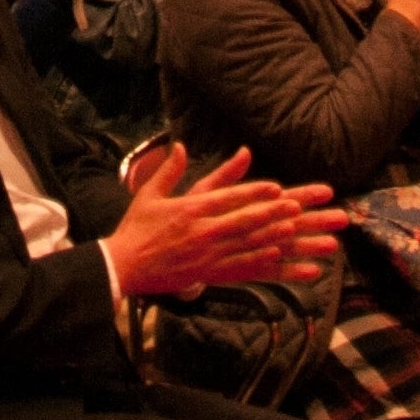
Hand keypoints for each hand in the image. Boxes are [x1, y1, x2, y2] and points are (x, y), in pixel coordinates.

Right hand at [103, 147, 338, 300]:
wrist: (123, 266)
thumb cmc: (136, 228)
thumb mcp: (150, 193)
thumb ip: (169, 170)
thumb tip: (182, 146)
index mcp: (190, 209)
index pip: (229, 198)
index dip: (255, 192)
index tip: (277, 188)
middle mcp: (202, 230)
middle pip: (243, 219)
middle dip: (272, 212)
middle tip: (296, 206)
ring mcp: (205, 254)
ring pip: (244, 243)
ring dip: (271, 235)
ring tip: (293, 229)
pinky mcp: (205, 273)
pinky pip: (236, 267)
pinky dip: (257, 261)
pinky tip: (274, 257)